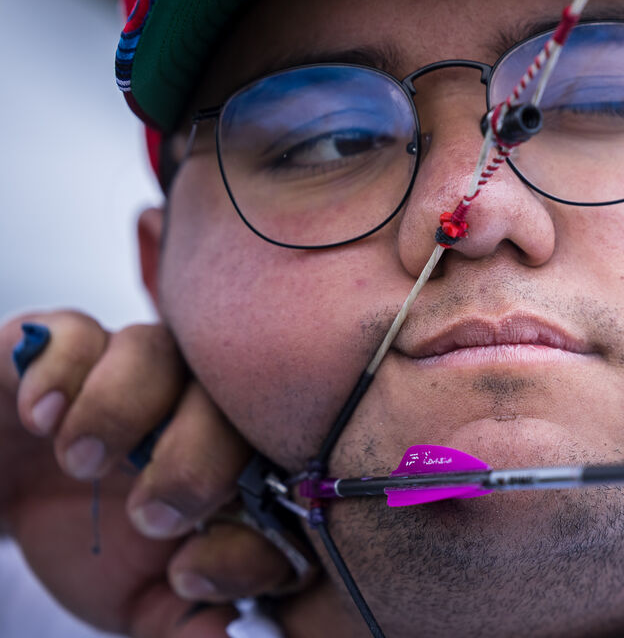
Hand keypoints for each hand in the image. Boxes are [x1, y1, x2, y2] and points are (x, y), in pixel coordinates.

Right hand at [1, 310, 305, 636]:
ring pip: (159, 350)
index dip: (248, 530)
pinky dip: (58, 370)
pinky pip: (76, 333)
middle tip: (148, 514)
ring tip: (80, 461)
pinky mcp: (65, 345)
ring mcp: (134, 369)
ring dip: (122, 408)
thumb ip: (189, 621)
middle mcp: (195, 405)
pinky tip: (39, 417)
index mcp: (235, 466)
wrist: (4, 498)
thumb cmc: (92, 541)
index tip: (191, 576)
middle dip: (195, 460)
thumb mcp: (142, 600)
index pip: (277, 476)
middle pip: (230, 402)